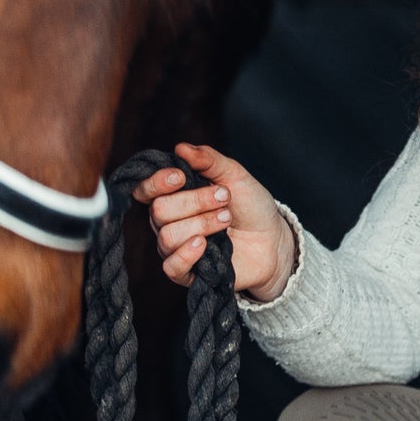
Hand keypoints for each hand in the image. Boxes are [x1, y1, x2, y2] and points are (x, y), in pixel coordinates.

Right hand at [132, 141, 295, 298]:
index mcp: (174, 196)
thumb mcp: (234, 175)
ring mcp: (177, 248)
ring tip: (227, 219)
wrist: (274, 239)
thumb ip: (208, 160)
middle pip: (160, 211)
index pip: (146, 190)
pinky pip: (171, 267)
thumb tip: (181, 147)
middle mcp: (169, 222)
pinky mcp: (189, 273)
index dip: (156, 182)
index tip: (181, 177)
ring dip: (201, 224)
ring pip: (168, 236)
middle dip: (194, 201)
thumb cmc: (251, 206)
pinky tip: (204, 244)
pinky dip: (186, 254)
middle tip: (225, 198)